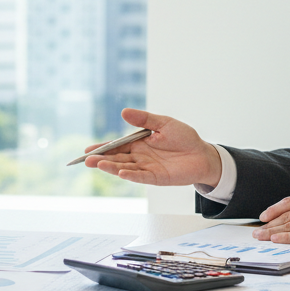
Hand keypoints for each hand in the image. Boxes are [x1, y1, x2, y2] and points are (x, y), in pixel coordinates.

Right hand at [84, 108, 223, 188]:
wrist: (203, 153)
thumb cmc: (184, 137)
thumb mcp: (163, 123)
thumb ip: (144, 119)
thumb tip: (124, 112)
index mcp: (139, 143)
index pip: (116, 146)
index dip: (102, 148)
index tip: (87, 151)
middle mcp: (140, 157)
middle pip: (117, 159)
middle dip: (102, 159)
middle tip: (87, 160)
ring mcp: (147, 168)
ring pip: (125, 168)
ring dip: (112, 167)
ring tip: (99, 165)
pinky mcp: (157, 178)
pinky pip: (141, 177)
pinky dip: (131, 175)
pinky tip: (121, 172)